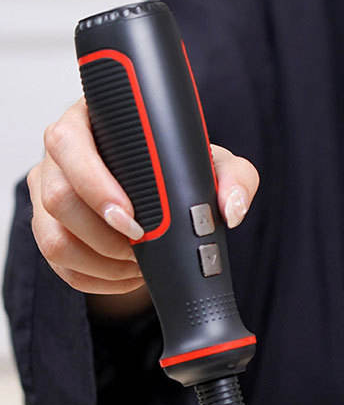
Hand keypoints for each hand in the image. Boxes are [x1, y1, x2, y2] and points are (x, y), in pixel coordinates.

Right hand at [28, 98, 258, 314]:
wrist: (166, 197)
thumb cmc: (181, 171)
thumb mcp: (215, 166)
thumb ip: (235, 178)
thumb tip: (232, 210)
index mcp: (91, 123)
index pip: (68, 143)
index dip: (96, 185)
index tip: (134, 219)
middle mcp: (60, 158)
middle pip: (57, 197)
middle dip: (105, 235)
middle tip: (143, 247)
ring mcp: (48, 195)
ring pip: (54, 239)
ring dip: (103, 263)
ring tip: (140, 264)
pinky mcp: (50, 232)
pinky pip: (61, 267)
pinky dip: (99, 281)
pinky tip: (129, 274)